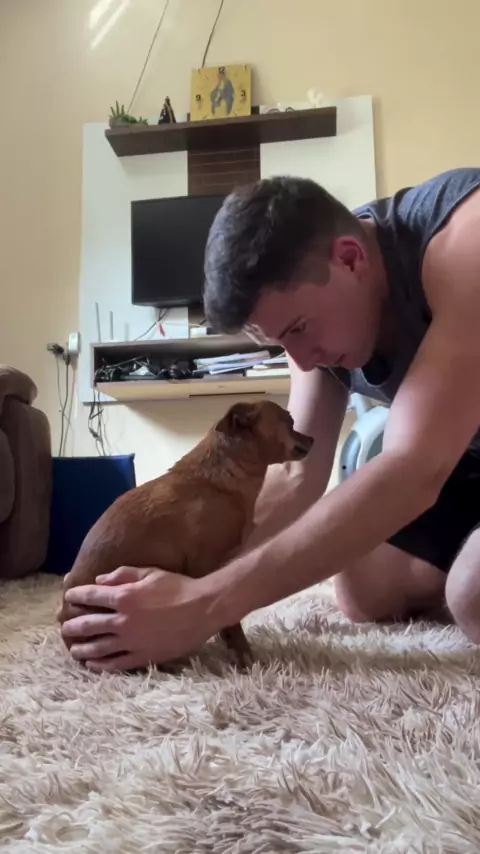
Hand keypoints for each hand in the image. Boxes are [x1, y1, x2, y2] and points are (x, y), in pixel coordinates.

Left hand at [60, 566, 216, 671]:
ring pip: (98, 648)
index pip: (91, 596)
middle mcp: (123, 620)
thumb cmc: (178, 587)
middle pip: (88, 625)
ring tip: (74, 650)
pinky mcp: (143, 655)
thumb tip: (99, 580)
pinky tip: (92, 665)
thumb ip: (123, 574)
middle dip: (73, 626)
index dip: (76, 596)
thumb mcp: (150, 572)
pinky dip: (101, 665)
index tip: (69, 597)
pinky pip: (116, 664)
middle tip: (65, 627)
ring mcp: (132, 641)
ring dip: (82, 649)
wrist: (203, 609)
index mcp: (124, 596)